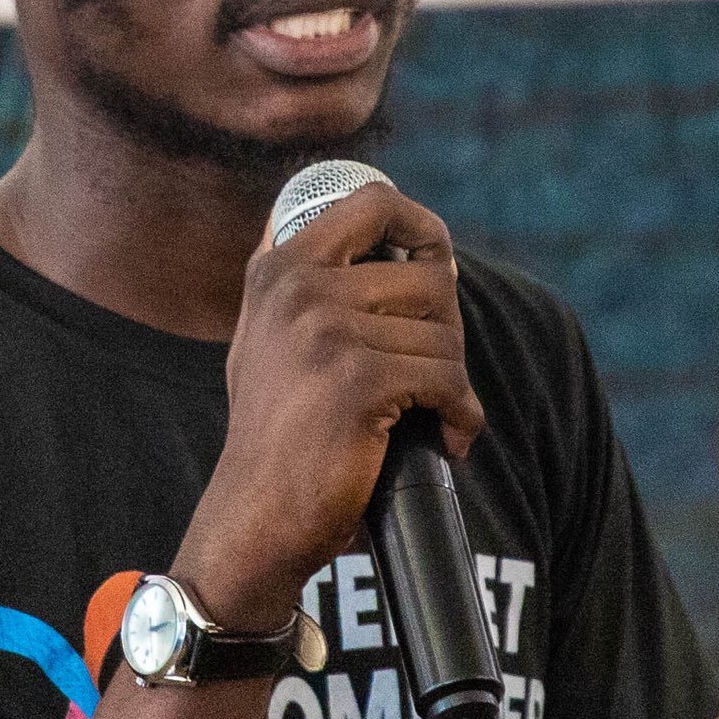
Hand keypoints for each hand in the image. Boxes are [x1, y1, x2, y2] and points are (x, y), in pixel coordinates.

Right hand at [176, 183, 483, 629]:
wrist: (256, 515)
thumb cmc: (276, 434)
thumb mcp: (267, 337)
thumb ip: (303, 281)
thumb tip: (378, 221)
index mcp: (279, 268)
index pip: (373, 202)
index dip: (423, 226)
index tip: (437, 264)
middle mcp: (298, 287)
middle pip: (428, 275)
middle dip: (448, 327)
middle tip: (436, 373)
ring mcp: (326, 329)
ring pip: (443, 335)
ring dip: (452, 381)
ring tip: (432, 413)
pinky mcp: (357, 379)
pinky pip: (448, 380)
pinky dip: (461, 415)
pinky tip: (447, 438)